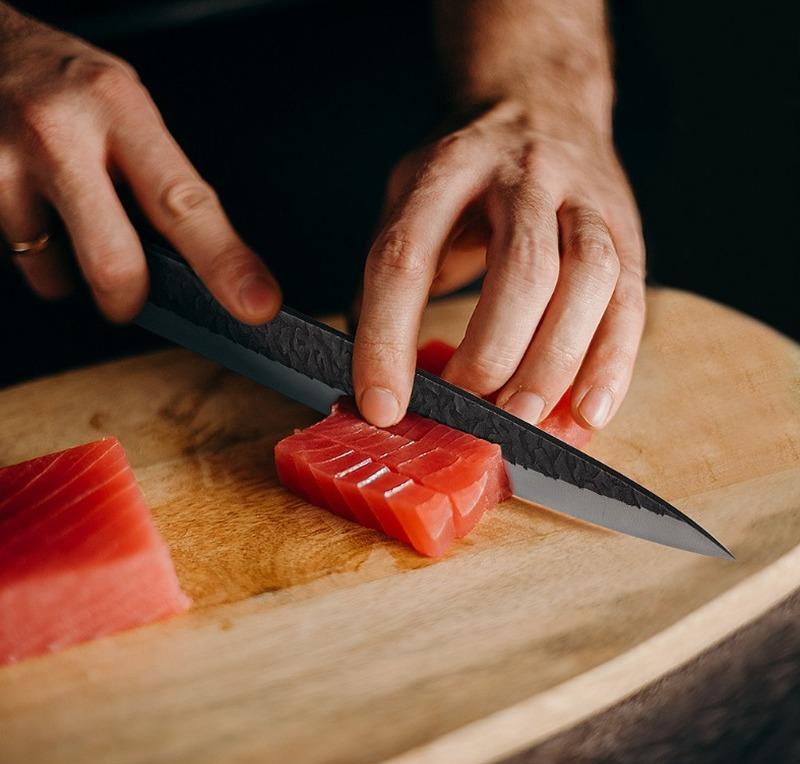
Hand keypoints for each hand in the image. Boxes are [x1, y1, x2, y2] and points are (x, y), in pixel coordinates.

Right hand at [0, 10, 279, 321]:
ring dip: (72, 268)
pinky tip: (37, 210)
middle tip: (133, 292)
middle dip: (131, 298)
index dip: (224, 262)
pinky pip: (17, 258)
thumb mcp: (126, 109)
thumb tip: (211, 263)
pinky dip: (39, 252)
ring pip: (57, 274)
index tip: (256, 303)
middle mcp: (58, 135)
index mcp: (118, 110)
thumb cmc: (62, 82)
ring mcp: (2, 166)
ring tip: (68, 217)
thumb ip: (160, 179)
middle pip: (115, 264)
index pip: (184, 203)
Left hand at [352, 99, 644, 430]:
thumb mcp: (410, 199)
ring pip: (589, 277)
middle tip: (468, 415)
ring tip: (526, 418)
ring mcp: (584, 198)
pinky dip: (612, 362)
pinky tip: (587, 412)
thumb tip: (376, 377)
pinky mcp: (625, 227)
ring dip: (557, 360)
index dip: (389, 337)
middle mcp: (523, 174)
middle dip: (494, 353)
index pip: (409, 255)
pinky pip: (629, 298)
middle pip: (522, 266)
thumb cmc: (465, 174)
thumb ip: (391, 277)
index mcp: (448, 168)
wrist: (542, 101)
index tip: (382, 405)